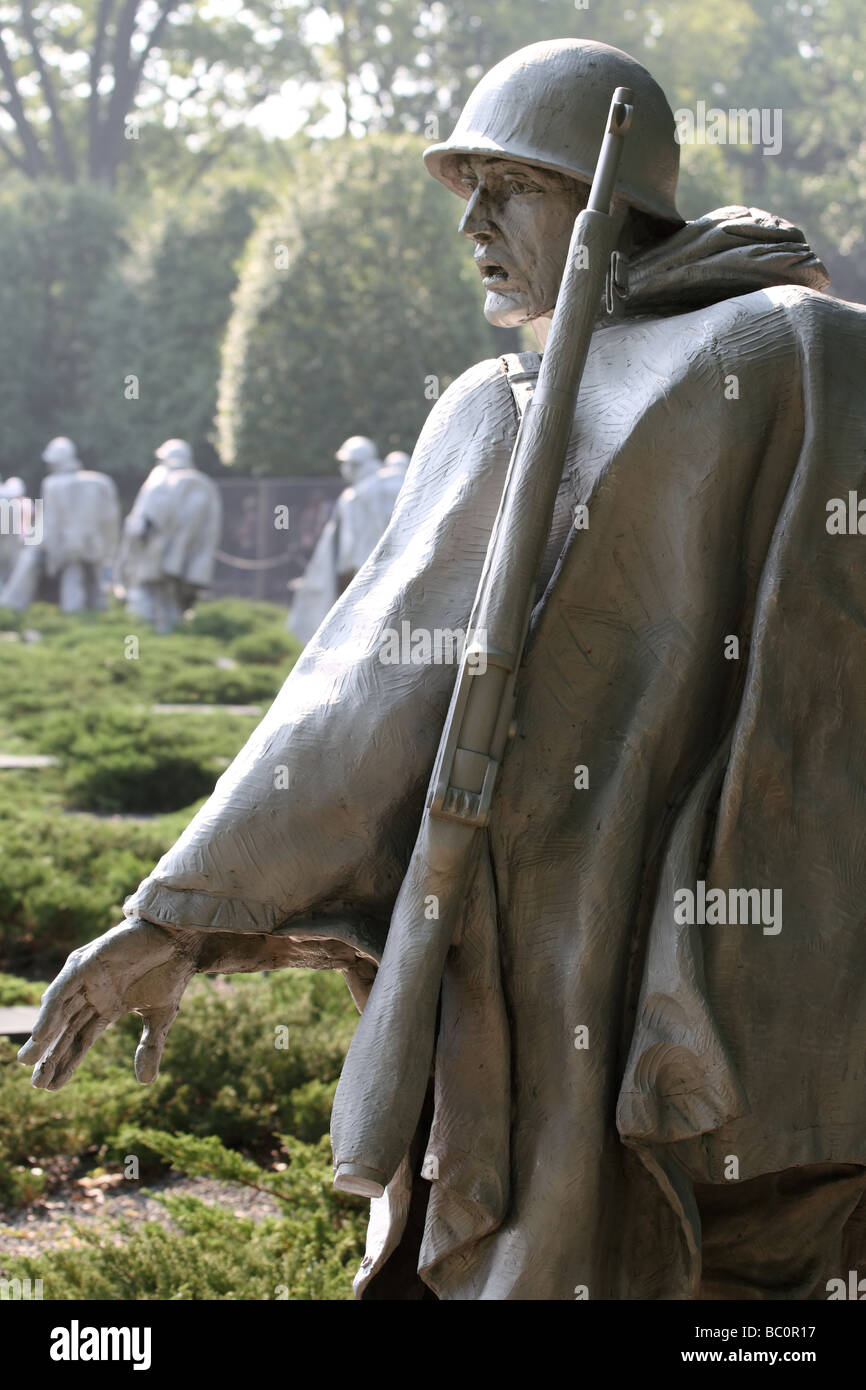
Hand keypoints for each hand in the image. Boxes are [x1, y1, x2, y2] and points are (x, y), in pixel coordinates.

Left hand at [17, 918, 200, 1089]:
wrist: (182, 940)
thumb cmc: (172, 973)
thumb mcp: (161, 1017)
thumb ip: (150, 1048)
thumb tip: (145, 1083)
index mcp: (108, 1007)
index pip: (80, 1039)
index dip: (66, 1062)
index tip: (51, 1087)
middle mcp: (92, 994)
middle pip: (65, 1029)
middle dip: (50, 1055)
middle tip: (37, 1083)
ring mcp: (87, 978)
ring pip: (59, 1010)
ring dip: (43, 1035)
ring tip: (28, 1060)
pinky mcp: (86, 962)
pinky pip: (63, 989)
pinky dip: (51, 1010)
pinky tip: (41, 1033)